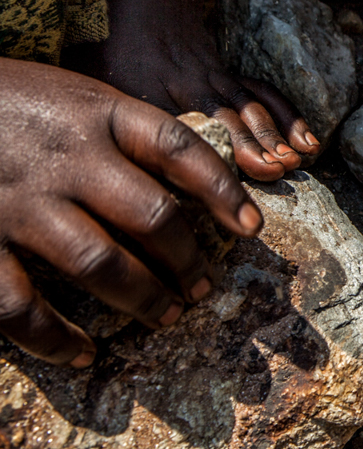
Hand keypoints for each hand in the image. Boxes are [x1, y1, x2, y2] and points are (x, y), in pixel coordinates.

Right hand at [0, 59, 262, 366]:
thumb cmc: (11, 102)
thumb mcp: (74, 95)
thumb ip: (123, 133)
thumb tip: (188, 182)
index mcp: (96, 114)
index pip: (177, 148)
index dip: (222, 190)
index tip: (251, 228)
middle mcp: (65, 158)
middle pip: (151, 214)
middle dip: (187, 260)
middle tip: (203, 288)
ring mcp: (20, 202)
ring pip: (100, 263)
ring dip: (143, 298)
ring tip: (168, 316)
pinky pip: (20, 305)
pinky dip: (54, 338)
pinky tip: (82, 354)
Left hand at [68, 9, 320, 181]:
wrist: (140, 2)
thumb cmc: (107, 47)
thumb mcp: (89, 81)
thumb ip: (98, 120)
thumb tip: (100, 166)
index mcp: (146, 91)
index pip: (173, 127)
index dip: (197, 155)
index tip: (217, 182)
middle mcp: (186, 86)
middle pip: (222, 117)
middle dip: (250, 145)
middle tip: (272, 171)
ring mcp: (213, 80)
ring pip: (247, 106)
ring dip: (273, 134)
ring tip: (294, 161)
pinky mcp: (229, 77)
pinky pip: (263, 94)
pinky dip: (288, 116)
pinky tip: (308, 140)